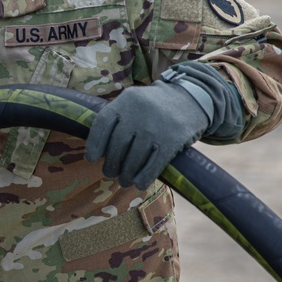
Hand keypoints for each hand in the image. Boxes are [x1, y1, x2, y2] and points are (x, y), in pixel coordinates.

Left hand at [84, 81, 209, 187]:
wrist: (191, 98)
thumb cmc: (154, 106)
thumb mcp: (134, 101)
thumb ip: (117, 117)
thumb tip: (98, 150)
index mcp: (126, 100)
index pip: (103, 124)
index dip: (94, 144)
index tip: (91, 158)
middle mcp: (139, 112)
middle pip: (117, 144)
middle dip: (111, 163)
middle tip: (110, 173)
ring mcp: (156, 127)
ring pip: (134, 158)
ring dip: (126, 174)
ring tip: (123, 180)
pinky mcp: (172, 141)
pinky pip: (154, 164)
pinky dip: (144, 177)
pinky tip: (139, 183)